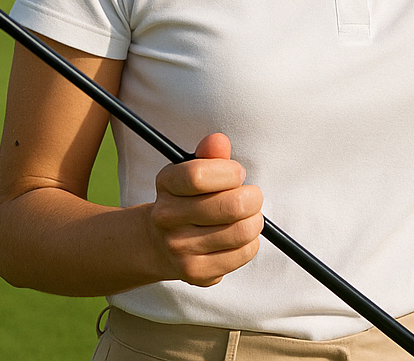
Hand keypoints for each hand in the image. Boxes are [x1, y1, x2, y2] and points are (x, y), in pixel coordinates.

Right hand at [146, 133, 264, 286]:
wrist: (158, 243)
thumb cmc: (188, 199)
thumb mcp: (193, 171)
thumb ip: (210, 155)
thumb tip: (218, 141)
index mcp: (166, 184)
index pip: (199, 176)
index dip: (230, 173)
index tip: (238, 174)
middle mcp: (167, 217)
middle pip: (231, 206)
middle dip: (253, 198)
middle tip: (252, 197)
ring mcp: (179, 248)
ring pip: (242, 231)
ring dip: (255, 221)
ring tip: (247, 217)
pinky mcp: (195, 272)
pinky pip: (243, 253)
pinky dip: (251, 243)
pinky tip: (238, 237)